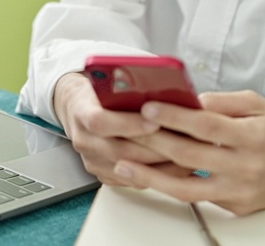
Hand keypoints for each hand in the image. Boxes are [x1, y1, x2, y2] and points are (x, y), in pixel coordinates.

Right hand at [52, 72, 172, 185]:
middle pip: (119, 152)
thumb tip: (163, 89)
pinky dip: (156, 176)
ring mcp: (91, 161)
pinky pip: (132, 182)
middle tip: (182, 143)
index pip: (100, 122)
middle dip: (154, 148)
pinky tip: (177, 168)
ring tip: (186, 156)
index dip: (128, 124)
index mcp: (80, 112)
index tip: (155, 121)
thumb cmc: (100, 92)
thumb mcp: (108, 81)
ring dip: (160, 166)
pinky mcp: (102, 174)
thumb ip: (127, 87)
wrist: (78, 108)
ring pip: (129, 171)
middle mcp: (83, 140)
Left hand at [114, 90, 264, 214]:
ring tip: (123, 167)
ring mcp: (240, 193)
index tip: (148, 108)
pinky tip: (149, 177)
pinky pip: (197, 198)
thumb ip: (223, 102)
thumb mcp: (258, 104)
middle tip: (125, 131)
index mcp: (252, 137)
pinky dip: (171, 187)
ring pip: (187, 188)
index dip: (175, 117)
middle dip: (154, 142)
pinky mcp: (236, 208)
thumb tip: (189, 100)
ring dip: (151, 177)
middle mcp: (246, 168)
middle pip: (190, 156)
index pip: (206, 126)